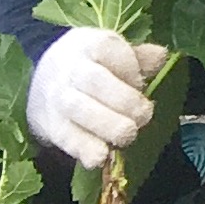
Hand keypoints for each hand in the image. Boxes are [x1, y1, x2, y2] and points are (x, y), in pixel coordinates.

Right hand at [27, 25, 167, 174]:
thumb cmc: (90, 62)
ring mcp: (58, 97)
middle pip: (94, 81)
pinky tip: (98, 158)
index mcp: (90, 45)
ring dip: (105, 125)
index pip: (108, 51)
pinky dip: (82, 147)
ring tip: (126, 136)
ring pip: (78, 109)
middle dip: (122, 100)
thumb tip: (161, 56)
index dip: (129, 68)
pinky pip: (64, 135)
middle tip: (143, 117)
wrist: (43, 73)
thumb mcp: (111, 51)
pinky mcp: (49, 123)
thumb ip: (138, 56)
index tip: (142, 84)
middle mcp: (71, 70)